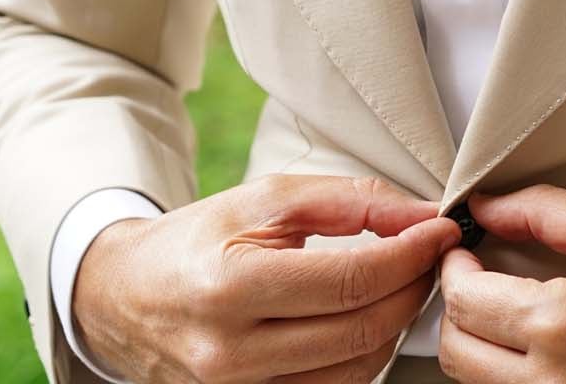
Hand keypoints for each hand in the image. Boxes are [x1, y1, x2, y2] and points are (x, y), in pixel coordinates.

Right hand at [73, 174, 461, 382]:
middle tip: (429, 255)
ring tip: (400, 283)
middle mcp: (230, 351)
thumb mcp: (266, 199)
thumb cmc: (197, 241)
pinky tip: (368, 319)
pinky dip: (364, 355)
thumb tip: (422, 216)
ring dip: (394, 325)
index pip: (351, 280)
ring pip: (356, 370)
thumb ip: (351, 201)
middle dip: (412, 288)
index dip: (410, 255)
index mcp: (230, 285)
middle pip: (361, 331)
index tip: (440, 231)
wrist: (124, 295)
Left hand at [436, 184, 565, 382]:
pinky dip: (507, 373)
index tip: (463, 250)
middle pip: (457, 351)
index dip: (453, 267)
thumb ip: (542, 211)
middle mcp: (553, 379)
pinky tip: (531, 343)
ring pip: (478, 383)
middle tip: (475, 277)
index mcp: (559, 325)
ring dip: (477, 343)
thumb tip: (488, 207)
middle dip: (455, 307)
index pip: (463, 300)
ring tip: (501, 308)